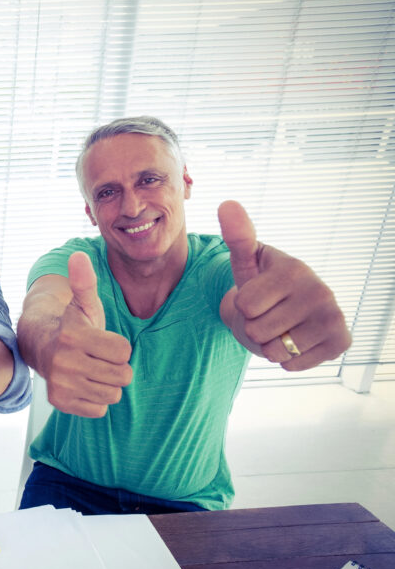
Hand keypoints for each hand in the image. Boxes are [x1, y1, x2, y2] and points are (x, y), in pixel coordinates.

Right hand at [42, 252, 132, 416]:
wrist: (39, 347)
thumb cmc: (72, 325)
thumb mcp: (83, 304)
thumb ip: (85, 282)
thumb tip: (79, 256)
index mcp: (73, 335)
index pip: (124, 352)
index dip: (119, 347)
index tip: (103, 342)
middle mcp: (64, 361)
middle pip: (122, 375)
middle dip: (116, 367)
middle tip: (99, 358)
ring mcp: (61, 384)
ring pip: (112, 394)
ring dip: (107, 384)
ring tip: (92, 370)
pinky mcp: (60, 402)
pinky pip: (99, 409)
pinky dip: (96, 399)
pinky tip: (83, 384)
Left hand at [218, 200, 350, 369]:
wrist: (292, 308)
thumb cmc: (263, 282)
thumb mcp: (246, 261)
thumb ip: (237, 236)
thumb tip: (226, 204)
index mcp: (294, 269)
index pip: (244, 305)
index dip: (242, 306)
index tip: (257, 296)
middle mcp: (321, 290)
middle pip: (256, 330)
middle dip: (255, 327)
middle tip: (269, 314)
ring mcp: (334, 317)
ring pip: (274, 351)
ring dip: (271, 344)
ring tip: (281, 325)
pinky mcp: (341, 341)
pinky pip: (291, 365)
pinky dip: (287, 358)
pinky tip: (297, 339)